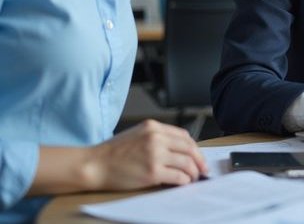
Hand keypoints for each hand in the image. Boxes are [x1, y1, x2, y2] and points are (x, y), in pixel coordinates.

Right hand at [85, 119, 206, 189]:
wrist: (93, 164)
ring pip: (186, 162)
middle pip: (189, 148)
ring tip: (193, 178)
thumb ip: (157, 138)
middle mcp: (156, 138)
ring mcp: (154, 155)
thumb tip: (179, 150)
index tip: (198, 156)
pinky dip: (184, 180)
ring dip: (194, 172)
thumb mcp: (137, 135)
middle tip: (203, 169)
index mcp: (153, 127)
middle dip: (199, 160)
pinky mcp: (152, 172)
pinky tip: (183, 182)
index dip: (194, 147)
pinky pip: (178, 176)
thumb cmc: (112, 153)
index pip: (183, 135)